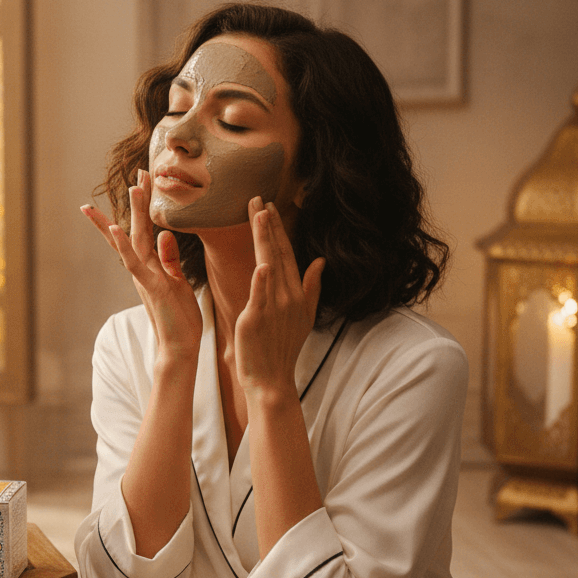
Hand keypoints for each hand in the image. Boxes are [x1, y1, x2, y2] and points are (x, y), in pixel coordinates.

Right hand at [83, 170, 202, 363]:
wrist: (179, 347)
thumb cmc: (180, 318)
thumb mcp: (177, 282)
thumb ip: (170, 259)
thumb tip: (166, 236)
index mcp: (152, 265)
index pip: (146, 228)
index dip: (145, 205)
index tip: (144, 180)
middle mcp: (144, 267)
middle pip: (138, 226)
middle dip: (139, 199)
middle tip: (139, 171)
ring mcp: (145, 276)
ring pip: (135, 239)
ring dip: (132, 212)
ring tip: (131, 186)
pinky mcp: (151, 287)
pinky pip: (135, 263)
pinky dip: (123, 246)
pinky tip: (116, 228)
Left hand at [234, 197, 324, 399]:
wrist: (272, 378)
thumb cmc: (282, 347)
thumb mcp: (303, 315)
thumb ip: (312, 286)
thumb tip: (319, 261)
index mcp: (296, 292)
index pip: (287, 253)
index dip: (278, 230)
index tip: (268, 207)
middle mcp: (288, 295)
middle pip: (278, 252)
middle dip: (268, 225)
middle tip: (258, 199)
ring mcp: (274, 306)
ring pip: (269, 264)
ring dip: (265, 239)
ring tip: (259, 214)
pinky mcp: (258, 318)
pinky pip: (261, 295)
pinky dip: (262, 280)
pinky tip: (262, 263)